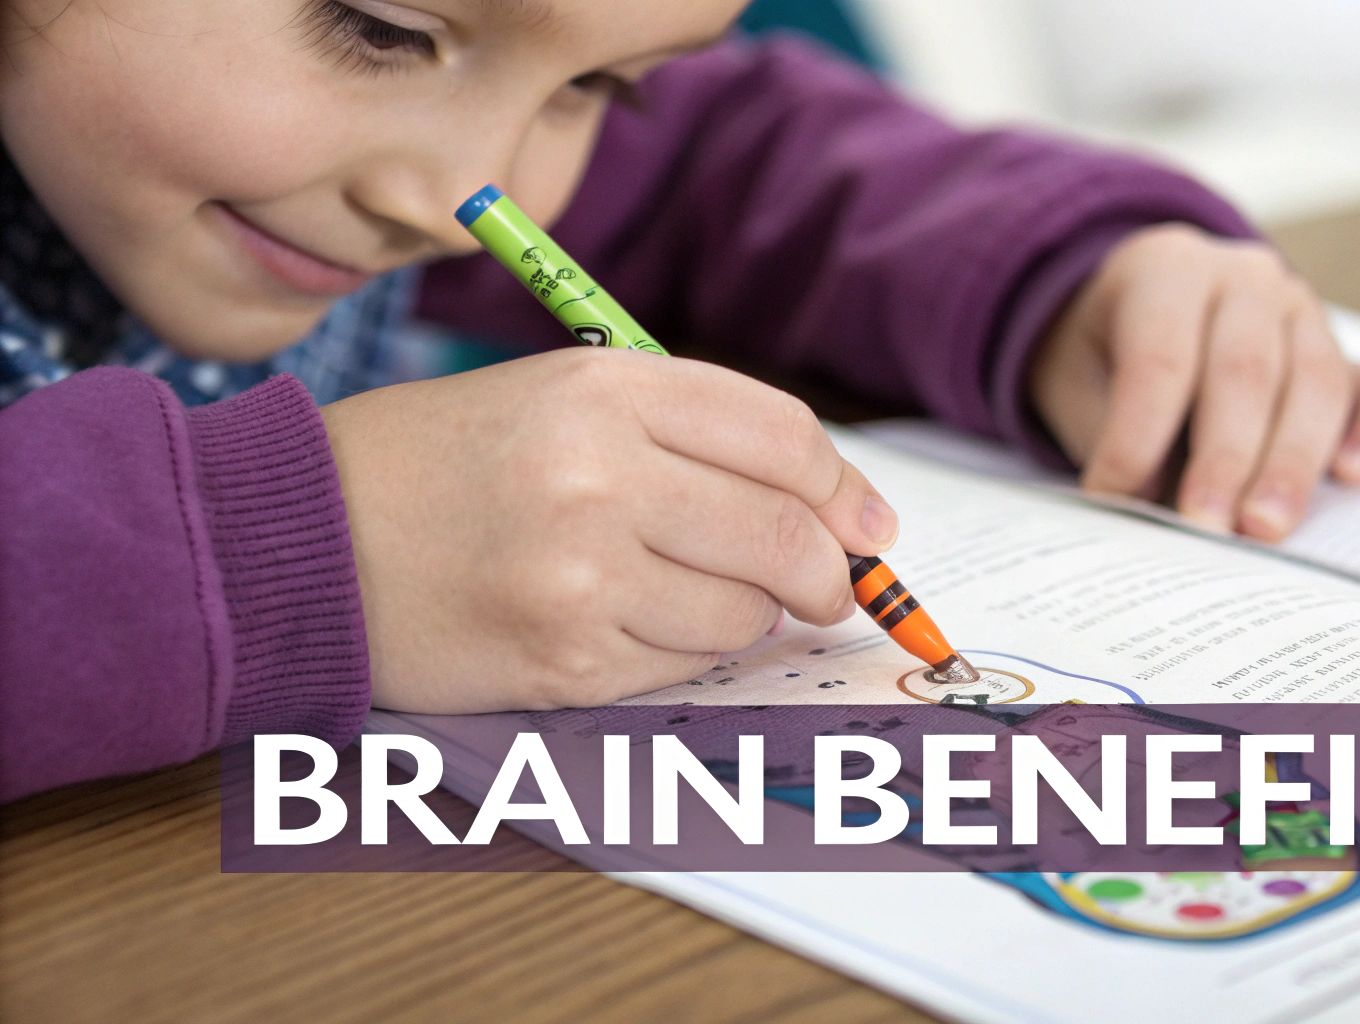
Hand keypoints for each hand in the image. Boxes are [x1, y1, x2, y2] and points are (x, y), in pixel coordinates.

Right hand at [320, 348, 896, 712]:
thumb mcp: (562, 399)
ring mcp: (580, 574)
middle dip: (826, 573)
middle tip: (823, 588)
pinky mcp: (562, 660)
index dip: (845, 491)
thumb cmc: (442, 463)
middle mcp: (600, 475)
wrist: (302, 539)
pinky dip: (682, 652)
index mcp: (606, 389)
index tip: (866, 527)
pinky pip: (682, 665)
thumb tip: (845, 514)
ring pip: (744, 613)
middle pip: (786, 535)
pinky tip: (626, 623)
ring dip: (744, 615)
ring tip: (681, 590)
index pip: (787, 440)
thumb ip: (696, 436)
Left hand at [1029, 225, 1359, 540]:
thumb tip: (1155, 511)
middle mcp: (1246, 280)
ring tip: (1265, 529)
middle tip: (1208, 529)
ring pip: (1315, 383)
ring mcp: (1306, 313)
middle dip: (1225, 461)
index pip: (1161, 359)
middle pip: (1245, 372)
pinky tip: (1352, 477)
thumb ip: (1116, 436)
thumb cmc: (1107, 356)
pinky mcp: (1350, 356)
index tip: (1117, 499)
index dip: (1138, 436)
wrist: (1139, 313)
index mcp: (1168, 271)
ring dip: (1292, 464)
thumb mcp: (1083, 383)